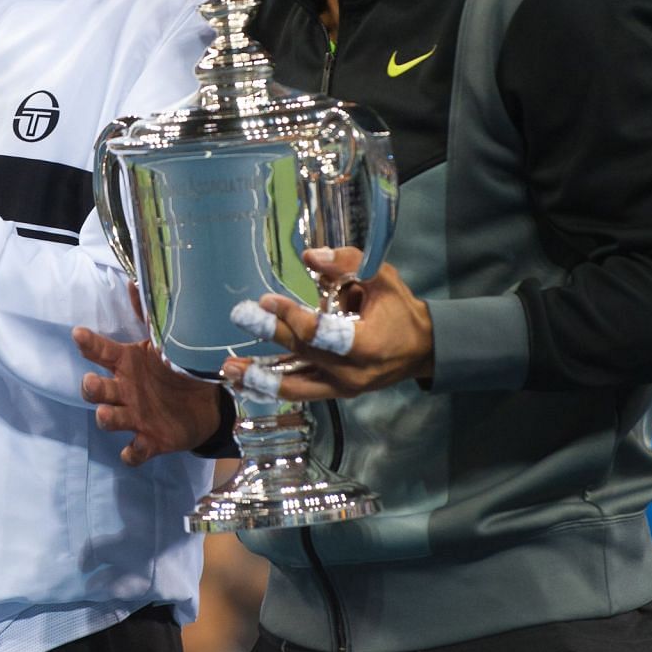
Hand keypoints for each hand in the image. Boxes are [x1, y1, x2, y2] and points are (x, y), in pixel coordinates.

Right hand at [74, 327, 223, 465]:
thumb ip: (149, 315)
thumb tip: (134, 282)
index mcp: (126, 364)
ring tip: (106, 413)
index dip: (89, 344)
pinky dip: (132, 452)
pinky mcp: (150, 441)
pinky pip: (134, 451)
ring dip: (107, 417)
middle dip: (91, 388)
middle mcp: (124, 391)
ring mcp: (134, 418)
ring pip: (110, 419)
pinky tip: (134, 448)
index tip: (79, 334)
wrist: (206, 405)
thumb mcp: (164, 341)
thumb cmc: (174, 369)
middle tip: (90, 382)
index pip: (101, 351)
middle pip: (97, 390)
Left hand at [222, 247, 433, 400]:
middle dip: (269, 336)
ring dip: (259, 378)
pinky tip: (246, 381)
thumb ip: (348, 263)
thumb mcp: (382, 277)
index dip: (292, 318)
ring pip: (295, 387)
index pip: (322, 334)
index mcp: (366, 345)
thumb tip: (309, 257)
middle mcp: (351, 373)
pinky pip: (299, 392)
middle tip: (240, 317)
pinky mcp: (334, 394)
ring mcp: (342, 389)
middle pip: (303, 354)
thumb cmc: (400, 310)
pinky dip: (272, 387)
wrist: (421, 350)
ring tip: (229, 369)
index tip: (267, 301)